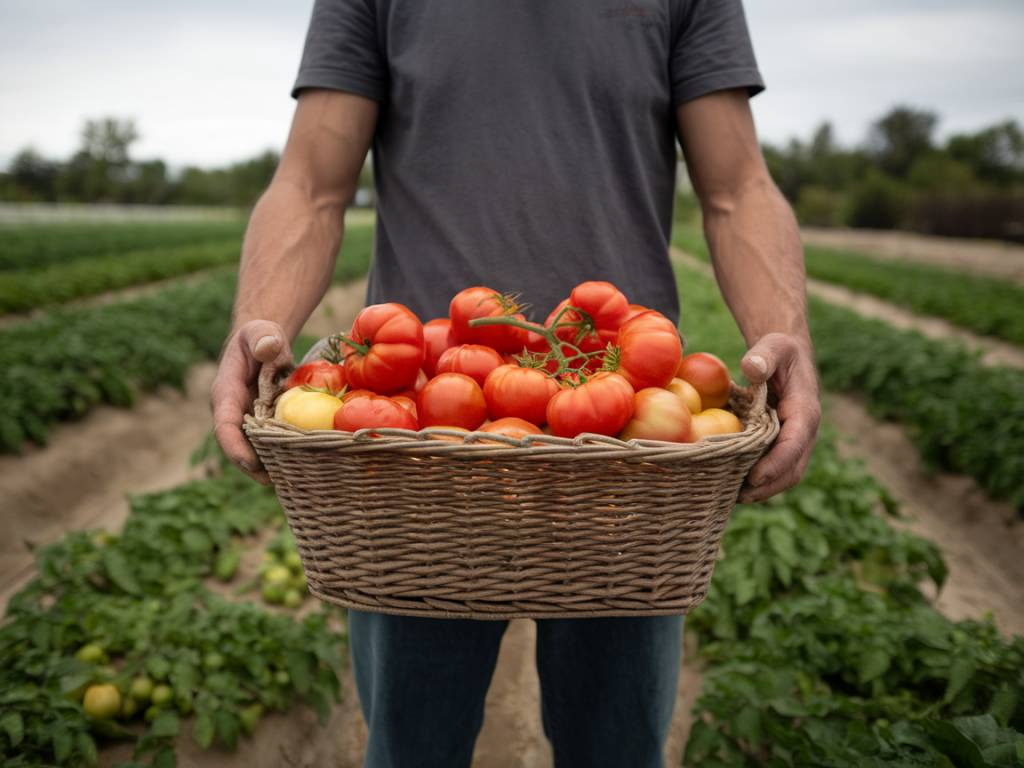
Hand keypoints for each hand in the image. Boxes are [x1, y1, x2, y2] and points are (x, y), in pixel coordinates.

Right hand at [211, 320, 291, 482]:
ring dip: (271, 466)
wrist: (263, 343)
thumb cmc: (260, 336)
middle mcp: (234, 413)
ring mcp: (249, 421)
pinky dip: (284, 455)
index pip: (225, 426)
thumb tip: (269, 350)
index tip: (251, 464)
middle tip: (276, 482)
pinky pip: (272, 443)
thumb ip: (263, 338)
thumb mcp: (260, 331)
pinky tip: (304, 466)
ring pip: (256, 450)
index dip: (235, 447)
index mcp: (226, 394)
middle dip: (255, 467)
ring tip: (292, 481)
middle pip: (239, 447)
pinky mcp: (264, 424)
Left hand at [738, 332, 820, 502]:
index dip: (776, 464)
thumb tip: (751, 367)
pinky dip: (757, 480)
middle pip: (793, 469)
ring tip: (733, 497)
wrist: (788, 357)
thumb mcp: (774, 346)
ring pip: (785, 474)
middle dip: (768, 486)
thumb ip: (764, 355)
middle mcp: (804, 432)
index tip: (754, 478)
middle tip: (738, 497)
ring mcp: (795, 441)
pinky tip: (732, 484)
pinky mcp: (783, 444)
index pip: (795, 443)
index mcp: (805, 411)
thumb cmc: (779, 351)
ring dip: (763, 489)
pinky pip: (774, 467)